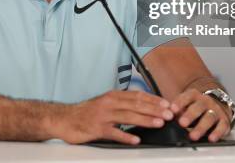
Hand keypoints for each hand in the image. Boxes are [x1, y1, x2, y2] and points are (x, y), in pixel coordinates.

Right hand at [55, 90, 173, 144]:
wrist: (65, 118)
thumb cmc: (87, 112)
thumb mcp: (106, 103)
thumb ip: (123, 104)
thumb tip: (143, 107)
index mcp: (113, 96)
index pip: (138, 95)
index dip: (154, 99)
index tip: (167, 104)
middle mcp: (110, 103)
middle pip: (136, 104)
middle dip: (155, 109)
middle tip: (169, 114)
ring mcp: (103, 116)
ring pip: (128, 116)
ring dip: (145, 119)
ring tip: (158, 123)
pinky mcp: (97, 129)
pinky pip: (114, 133)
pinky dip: (126, 136)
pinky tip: (136, 140)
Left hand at [170, 88, 230, 141]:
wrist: (215, 105)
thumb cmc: (195, 107)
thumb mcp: (185, 104)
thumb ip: (178, 109)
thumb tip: (167, 116)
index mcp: (194, 95)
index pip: (187, 97)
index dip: (180, 102)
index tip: (172, 109)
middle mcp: (206, 101)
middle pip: (198, 107)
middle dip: (190, 115)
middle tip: (182, 123)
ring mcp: (216, 110)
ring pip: (209, 117)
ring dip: (201, 127)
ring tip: (193, 136)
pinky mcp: (224, 120)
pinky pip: (222, 126)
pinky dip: (217, 133)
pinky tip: (211, 138)